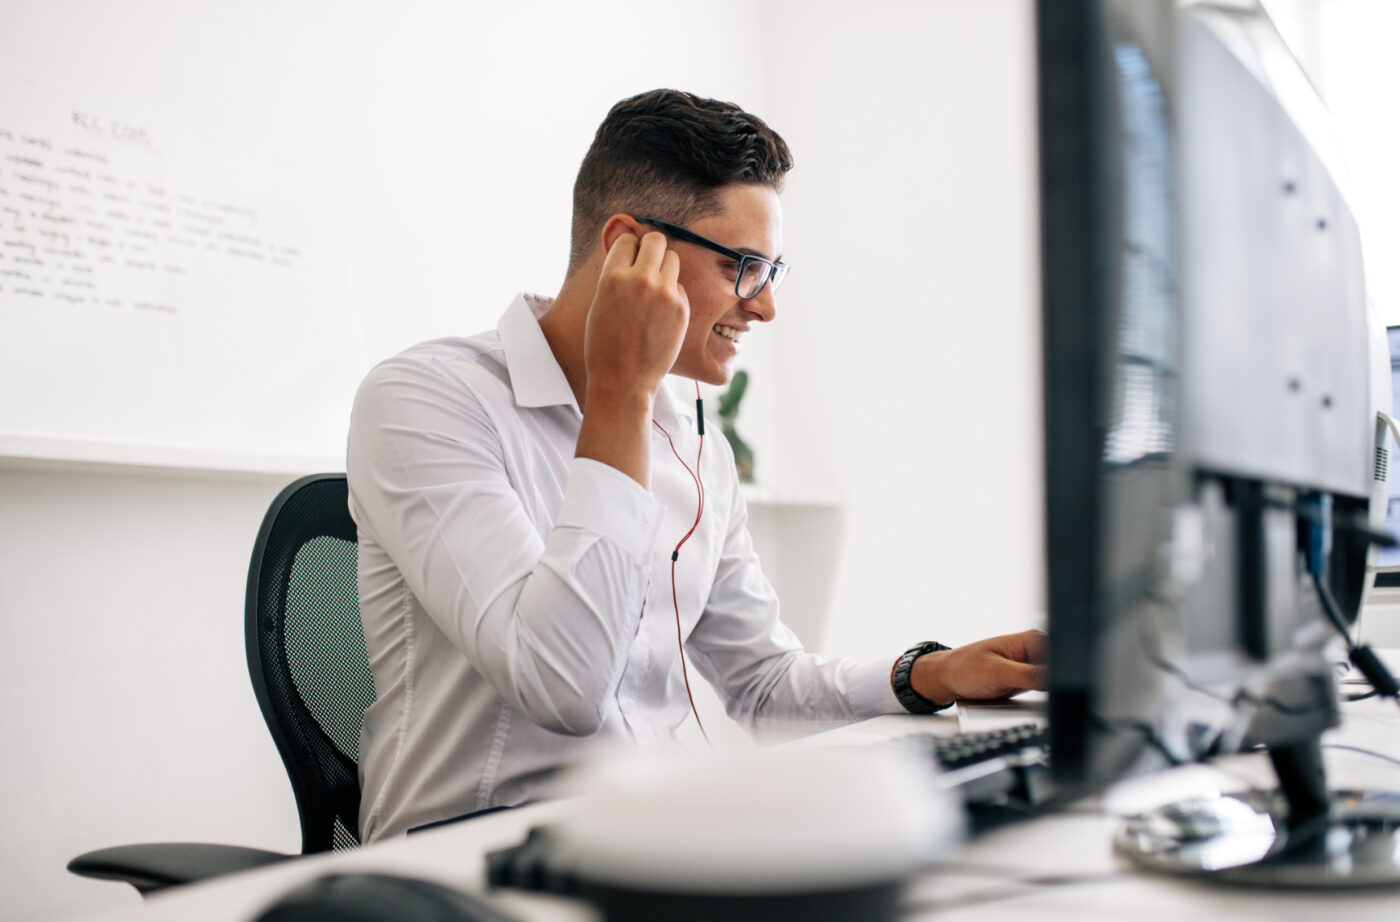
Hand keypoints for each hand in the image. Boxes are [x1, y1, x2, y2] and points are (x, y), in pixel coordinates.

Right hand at [583, 228, 688, 402]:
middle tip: (647, 265)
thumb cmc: (604, 345)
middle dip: (651, 249)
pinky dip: (672, 294)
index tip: (629, 261)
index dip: (629, 250)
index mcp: (613, 277)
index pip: (628, 239)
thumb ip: (616, 276)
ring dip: (664, 268)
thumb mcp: (599, 303)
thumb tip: (632, 251)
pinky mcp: (682, 307)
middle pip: (655, 240)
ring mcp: (664, 293)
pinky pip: (679, 286)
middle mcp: (640, 279)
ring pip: (672, 258)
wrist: (623, 380)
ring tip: (654, 290)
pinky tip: (660, 314)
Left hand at [905, 629, 1046, 705]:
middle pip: (1058, 672)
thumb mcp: (998, 673)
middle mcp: (1034, 651)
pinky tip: (1017, 696)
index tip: (1052, 688)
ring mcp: (1030, 666)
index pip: (1060, 657)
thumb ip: (1029, 675)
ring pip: (1051, 684)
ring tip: (1015, 692)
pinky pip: (1040, 692)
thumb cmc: (965, 670)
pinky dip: (1036, 699)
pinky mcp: (1026, 681)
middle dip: (1053, 687)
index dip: (1062, 675)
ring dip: (1044, 695)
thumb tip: (1057, 678)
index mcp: (1030, 640)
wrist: (947, 679)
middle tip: (1029, 693)